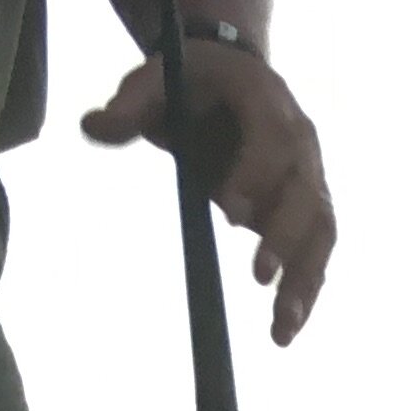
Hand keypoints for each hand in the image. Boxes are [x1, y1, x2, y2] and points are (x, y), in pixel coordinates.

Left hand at [81, 38, 333, 342]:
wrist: (231, 80)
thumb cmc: (192, 81)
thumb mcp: (156, 78)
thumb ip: (129, 104)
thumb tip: (91, 125)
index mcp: (266, 100)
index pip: (272, 139)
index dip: (255, 175)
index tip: (228, 212)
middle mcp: (300, 139)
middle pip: (306, 192)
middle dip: (285, 235)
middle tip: (258, 277)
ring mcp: (309, 177)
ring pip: (320, 231)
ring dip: (304, 279)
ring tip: (280, 329)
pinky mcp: (306, 211)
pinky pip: (315, 253)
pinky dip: (304, 292)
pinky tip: (284, 331)